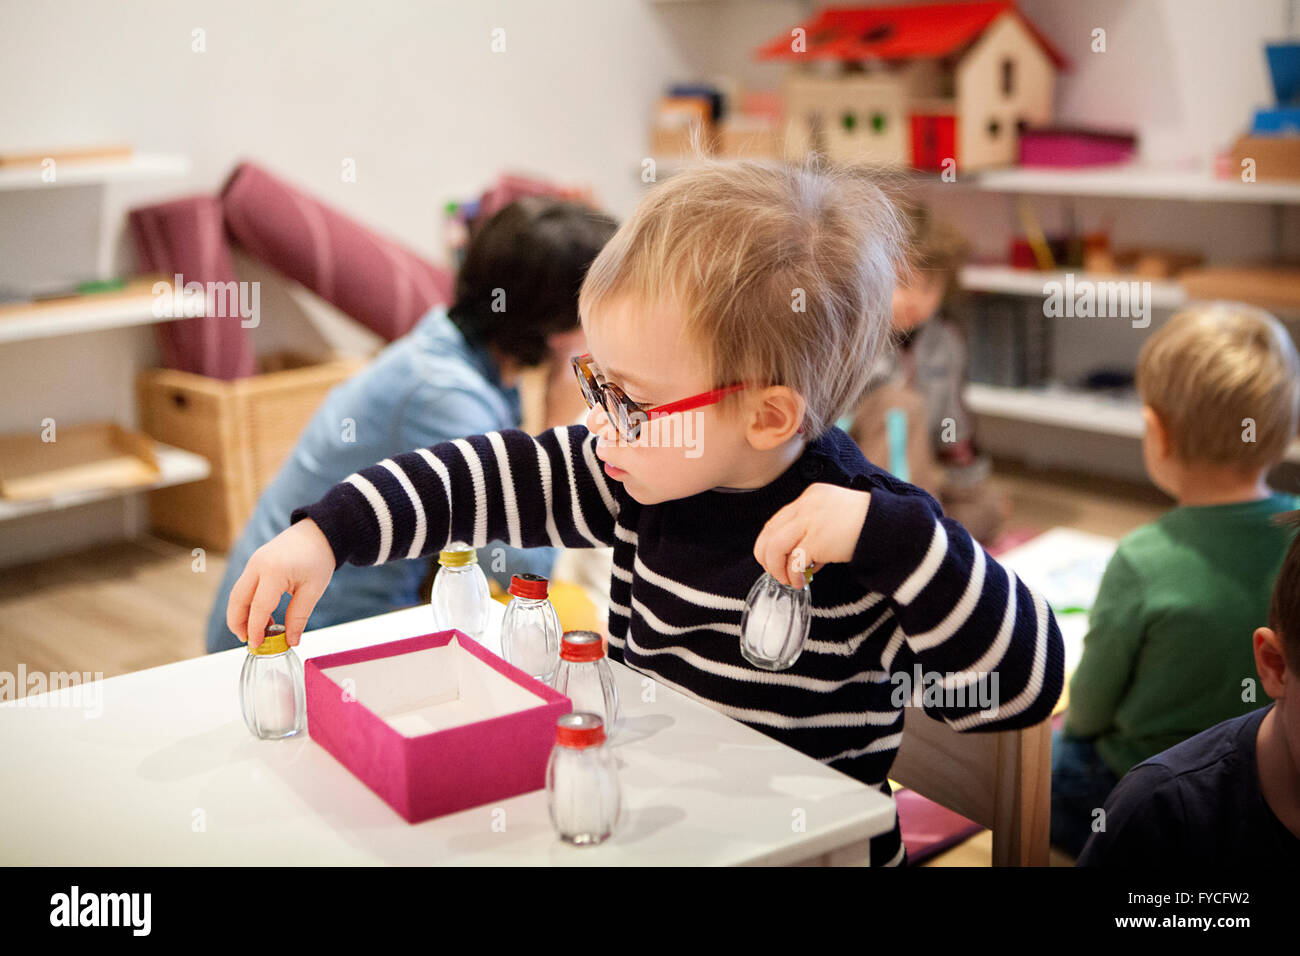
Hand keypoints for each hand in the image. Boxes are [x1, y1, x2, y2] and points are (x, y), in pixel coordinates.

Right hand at [226, 518, 335, 648]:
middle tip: (249, 641)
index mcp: (273, 571)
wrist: (318, 532)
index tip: (257, 645)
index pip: (258, 607)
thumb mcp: (313, 590)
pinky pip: (245, 587)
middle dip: (238, 624)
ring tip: (258, 632)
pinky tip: (264, 616)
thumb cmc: (318, 557)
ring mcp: (253, 562)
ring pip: (238, 594)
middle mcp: (257, 565)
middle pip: (237, 601)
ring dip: (242, 614)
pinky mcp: (255, 563)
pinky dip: (248, 603)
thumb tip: (290, 641)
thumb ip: (299, 616)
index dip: (255, 629)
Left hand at [752, 483, 870, 588]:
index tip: (775, 559)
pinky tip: (799, 582)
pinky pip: (794, 561)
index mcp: (811, 496)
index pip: (777, 519)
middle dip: (766, 556)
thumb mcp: (836, 520)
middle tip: (775, 572)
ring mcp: (811, 521)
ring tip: (787, 580)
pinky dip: (792, 575)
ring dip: (776, 567)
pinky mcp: (818, 539)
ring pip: (775, 546)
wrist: (890, 527)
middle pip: (769, 532)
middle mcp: (807, 505)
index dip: (770, 542)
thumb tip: (801, 561)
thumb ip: (815, 534)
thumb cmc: (867, 525)